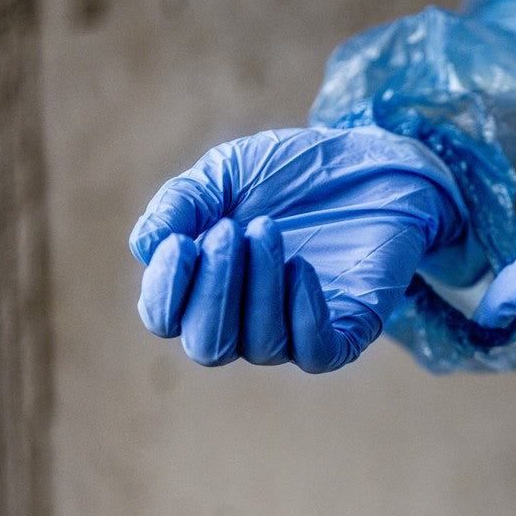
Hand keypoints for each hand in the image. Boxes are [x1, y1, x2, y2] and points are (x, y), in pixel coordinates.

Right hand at [129, 126, 467, 371]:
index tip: (182, 242)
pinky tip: (302, 268)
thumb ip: (183, 204)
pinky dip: (305, 315)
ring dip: (259, 288)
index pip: (164, 318)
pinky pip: (317, 353)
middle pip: (208, 345)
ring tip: (269, 230)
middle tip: (233, 230)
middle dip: (215, 290)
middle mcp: (244, 318)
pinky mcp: (347, 329)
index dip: (165, 290)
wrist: (371, 163)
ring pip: (260, 345)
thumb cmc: (292, 170)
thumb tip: (143, 247)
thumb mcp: (227, 172)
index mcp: (203, 284)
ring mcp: (296, 327)